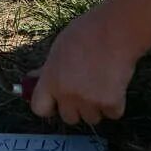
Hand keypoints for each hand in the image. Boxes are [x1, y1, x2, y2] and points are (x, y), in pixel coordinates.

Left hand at [25, 7, 136, 125]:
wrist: (115, 31)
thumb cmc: (85, 33)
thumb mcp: (58, 48)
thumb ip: (48, 69)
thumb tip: (35, 78)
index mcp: (50, 80)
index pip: (39, 108)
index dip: (49, 107)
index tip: (57, 102)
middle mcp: (67, 95)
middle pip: (69, 118)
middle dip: (76, 108)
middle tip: (85, 91)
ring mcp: (89, 101)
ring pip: (92, 119)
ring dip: (97, 108)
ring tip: (103, 86)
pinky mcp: (111, 103)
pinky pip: (112, 114)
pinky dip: (116, 105)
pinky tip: (116, 86)